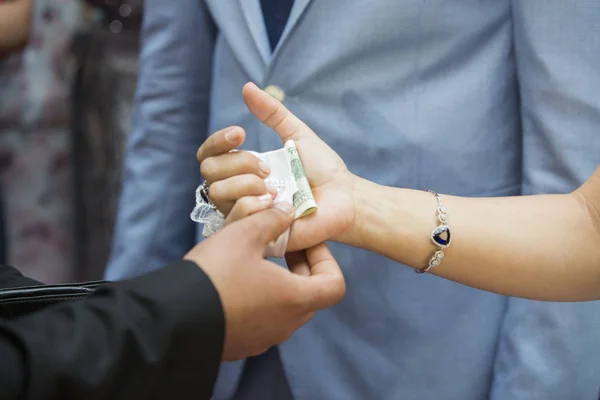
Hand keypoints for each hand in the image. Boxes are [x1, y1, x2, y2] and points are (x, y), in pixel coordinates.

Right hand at [183, 202, 345, 360]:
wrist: (173, 316)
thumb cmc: (216, 273)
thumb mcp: (245, 234)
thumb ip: (273, 219)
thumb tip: (287, 211)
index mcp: (295, 299)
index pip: (334, 285)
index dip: (326, 260)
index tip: (305, 243)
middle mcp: (285, 325)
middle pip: (311, 295)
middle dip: (302, 268)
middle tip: (282, 246)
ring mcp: (263, 339)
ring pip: (286, 309)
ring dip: (280, 284)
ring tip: (256, 261)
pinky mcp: (242, 345)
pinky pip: (262, 321)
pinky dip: (260, 301)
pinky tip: (235, 283)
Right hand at [197, 82, 357, 249]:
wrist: (344, 199)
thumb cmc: (322, 170)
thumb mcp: (297, 136)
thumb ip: (272, 113)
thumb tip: (247, 87)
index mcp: (243, 168)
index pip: (208, 154)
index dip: (217, 141)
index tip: (241, 133)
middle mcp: (238, 190)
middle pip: (209, 172)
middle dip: (239, 164)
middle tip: (269, 169)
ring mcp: (244, 212)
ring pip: (218, 193)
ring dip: (248, 185)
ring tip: (276, 190)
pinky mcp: (253, 234)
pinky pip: (234, 219)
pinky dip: (253, 206)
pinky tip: (276, 205)